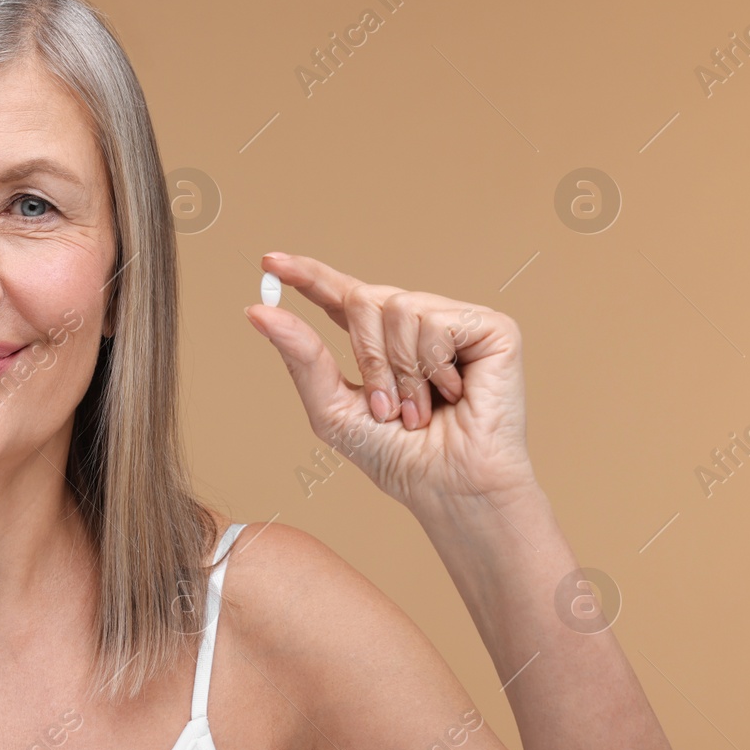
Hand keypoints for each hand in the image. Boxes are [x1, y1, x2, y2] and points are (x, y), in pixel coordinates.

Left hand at [243, 252, 537, 514]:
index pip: (341, 294)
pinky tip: (454, 393)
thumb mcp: (332, 407)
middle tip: (385, 407)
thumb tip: (258, 309)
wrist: (449, 487)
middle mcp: (417, 323)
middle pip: (364, 297)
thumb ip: (300, 356)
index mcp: (379, 341)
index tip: (270, 262)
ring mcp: (454, 322)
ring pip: (399, 307)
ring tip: (419, 410)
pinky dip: (433, 365)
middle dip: (366, 357)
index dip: (308, 275)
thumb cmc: (397, 457)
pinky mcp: (491, 328)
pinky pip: (436, 320)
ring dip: (400, 371)